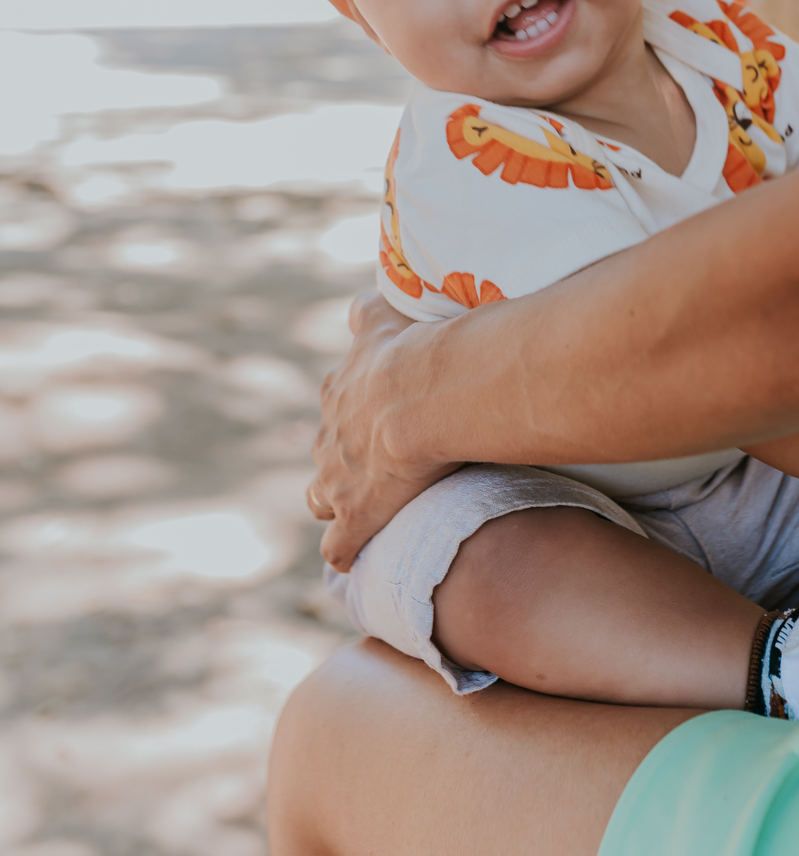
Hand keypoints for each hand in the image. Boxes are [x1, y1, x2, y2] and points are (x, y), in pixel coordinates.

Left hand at [307, 292, 461, 572]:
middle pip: (324, 452)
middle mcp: (329, 437)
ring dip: (336, 503)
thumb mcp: (384, 317)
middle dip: (340, 458)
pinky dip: (346, 549)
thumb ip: (369, 310)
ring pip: (321, 499)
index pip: (336, 406)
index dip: (351, 415)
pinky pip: (340, 546)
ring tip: (361, 509)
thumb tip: (362, 299)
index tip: (373, 419)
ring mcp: (337, 481)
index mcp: (339, 393)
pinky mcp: (355, 517)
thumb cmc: (411, 351)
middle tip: (372, 462)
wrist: (420, 394)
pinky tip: (356, 556)